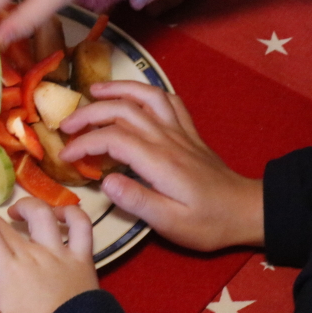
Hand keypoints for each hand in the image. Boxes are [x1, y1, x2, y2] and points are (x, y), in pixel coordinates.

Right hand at [0, 192, 97, 312]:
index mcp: (7, 269)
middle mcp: (31, 253)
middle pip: (5, 225)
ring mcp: (59, 253)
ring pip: (42, 215)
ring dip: (27, 207)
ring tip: (17, 212)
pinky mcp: (82, 258)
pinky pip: (81, 227)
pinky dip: (72, 214)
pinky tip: (61, 215)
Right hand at [59, 81, 263, 250]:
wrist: (246, 211)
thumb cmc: (208, 222)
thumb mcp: (170, 223)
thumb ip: (137, 200)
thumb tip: (105, 181)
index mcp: (159, 161)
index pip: (112, 139)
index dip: (84, 143)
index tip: (65, 156)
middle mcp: (167, 139)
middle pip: (122, 111)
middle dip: (89, 113)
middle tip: (65, 125)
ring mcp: (179, 132)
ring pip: (145, 96)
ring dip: (117, 90)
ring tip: (93, 91)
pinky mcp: (188, 132)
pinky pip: (168, 101)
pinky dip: (147, 92)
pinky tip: (134, 96)